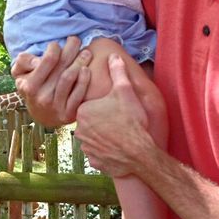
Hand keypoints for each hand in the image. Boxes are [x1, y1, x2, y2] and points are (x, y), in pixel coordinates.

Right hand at [12, 37, 90, 126]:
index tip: (57, 45)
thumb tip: (38, 61)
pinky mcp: (68, 114)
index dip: (55, 48)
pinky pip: (78, 95)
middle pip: (62, 67)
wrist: (41, 115)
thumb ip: (24, 61)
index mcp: (30, 86)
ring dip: (80, 62)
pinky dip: (84, 80)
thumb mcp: (20, 74)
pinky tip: (86, 69)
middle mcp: (42, 97)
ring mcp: (56, 107)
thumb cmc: (32, 87)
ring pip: (70, 78)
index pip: (48, 61)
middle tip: (76, 40)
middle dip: (71, 49)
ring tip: (86, 52)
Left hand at [75, 54, 167, 176]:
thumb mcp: (125, 92)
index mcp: (83, 111)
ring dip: (102, 137)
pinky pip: (97, 154)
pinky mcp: (94, 161)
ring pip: (92, 138)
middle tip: (118, 121)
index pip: (88, 106)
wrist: (139, 153)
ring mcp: (86, 147)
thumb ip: (117, 72)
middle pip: (89, 122)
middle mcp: (79, 130)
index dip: (102, 106)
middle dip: (101, 121)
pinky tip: (117, 148)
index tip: (114, 108)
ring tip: (119, 134)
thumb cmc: (131, 121)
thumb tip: (113, 56)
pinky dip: (105, 151)